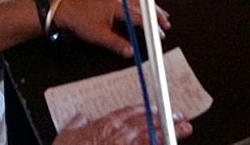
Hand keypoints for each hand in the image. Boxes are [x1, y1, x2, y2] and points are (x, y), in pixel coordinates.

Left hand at [53, 0, 170, 57]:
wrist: (63, 9)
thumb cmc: (78, 20)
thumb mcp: (98, 35)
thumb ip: (116, 43)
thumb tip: (130, 51)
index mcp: (117, 6)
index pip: (140, 17)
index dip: (152, 27)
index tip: (159, 35)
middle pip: (144, 4)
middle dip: (156, 14)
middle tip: (166, 25)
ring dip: (150, 7)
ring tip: (160, 16)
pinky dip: (141, 4)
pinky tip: (141, 9)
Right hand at [53, 106, 192, 144]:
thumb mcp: (65, 136)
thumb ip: (75, 125)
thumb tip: (79, 118)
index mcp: (105, 125)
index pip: (129, 112)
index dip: (145, 109)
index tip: (155, 108)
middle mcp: (119, 135)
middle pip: (147, 122)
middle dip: (164, 118)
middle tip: (179, 117)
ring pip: (153, 138)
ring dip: (170, 132)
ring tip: (184, 129)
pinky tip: (170, 144)